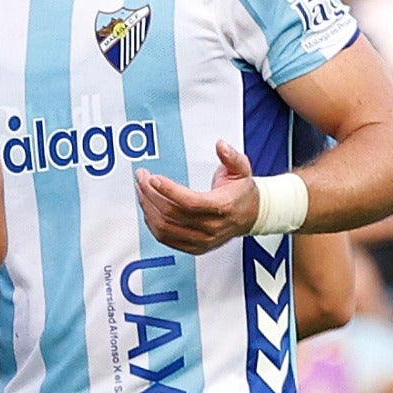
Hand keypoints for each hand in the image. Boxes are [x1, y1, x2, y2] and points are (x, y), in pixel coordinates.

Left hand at [137, 141, 262, 255]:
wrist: (251, 215)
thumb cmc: (242, 192)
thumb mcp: (241, 169)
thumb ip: (231, 157)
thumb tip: (221, 145)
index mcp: (223, 207)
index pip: (190, 202)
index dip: (168, 190)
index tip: (152, 178)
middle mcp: (212, 227)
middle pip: (172, 214)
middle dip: (151, 194)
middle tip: (141, 178)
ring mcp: (202, 240)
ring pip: (164, 228)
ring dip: (147, 208)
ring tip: (141, 191)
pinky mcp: (194, 247)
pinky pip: (166, 239)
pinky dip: (152, 223)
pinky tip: (148, 208)